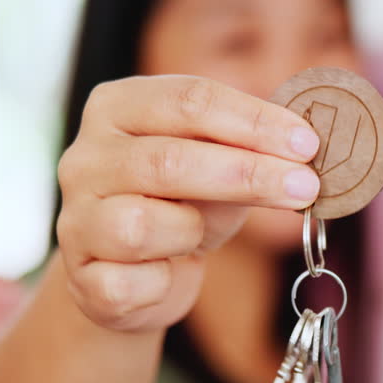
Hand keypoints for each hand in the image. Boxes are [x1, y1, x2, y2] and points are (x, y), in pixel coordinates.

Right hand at [55, 75, 319, 332]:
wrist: (133, 279)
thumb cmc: (181, 207)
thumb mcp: (217, 170)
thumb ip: (252, 153)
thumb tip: (306, 153)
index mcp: (116, 108)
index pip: (188, 99)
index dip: (254, 121)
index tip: (307, 144)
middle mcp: (85, 158)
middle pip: (169, 159)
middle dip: (248, 173)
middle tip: (305, 186)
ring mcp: (75, 219)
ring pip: (142, 226)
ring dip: (192, 231)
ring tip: (200, 235)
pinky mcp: (81, 278)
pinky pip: (134, 283)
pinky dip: (165, 282)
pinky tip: (169, 273)